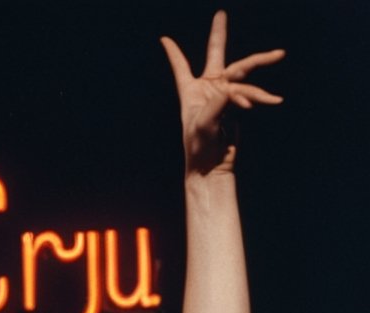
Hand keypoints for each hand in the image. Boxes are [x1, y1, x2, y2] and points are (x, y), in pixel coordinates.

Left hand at [161, 11, 283, 174]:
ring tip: (278, 54)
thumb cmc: (200, 147)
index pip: (181, 68)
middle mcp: (207, 88)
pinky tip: (274, 100)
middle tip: (220, 13)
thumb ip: (219, 101)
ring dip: (260, 64)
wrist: (212, 166)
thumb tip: (235, 88)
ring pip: (242, 72)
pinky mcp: (237, 103)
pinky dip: (261, 96)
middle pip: (216, 54)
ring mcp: (223, 94)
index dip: (174, 54)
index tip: (164, 39)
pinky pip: (251, 93)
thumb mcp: (205, 123)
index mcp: (191, 92)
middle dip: (218, 34)